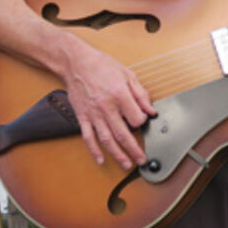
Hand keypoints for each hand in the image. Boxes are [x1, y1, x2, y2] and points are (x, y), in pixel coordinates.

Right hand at [62, 40, 152, 168]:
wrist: (76, 62)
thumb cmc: (101, 66)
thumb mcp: (127, 74)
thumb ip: (141, 94)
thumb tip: (151, 111)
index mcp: (119, 95)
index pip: (136, 118)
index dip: (142, 123)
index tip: (143, 123)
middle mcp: (106, 107)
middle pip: (123, 135)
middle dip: (134, 150)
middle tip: (142, 160)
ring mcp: (93, 114)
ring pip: (107, 140)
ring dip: (118, 155)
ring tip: (127, 164)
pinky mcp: (83, 117)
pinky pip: (88, 137)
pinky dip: (94, 150)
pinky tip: (101, 159)